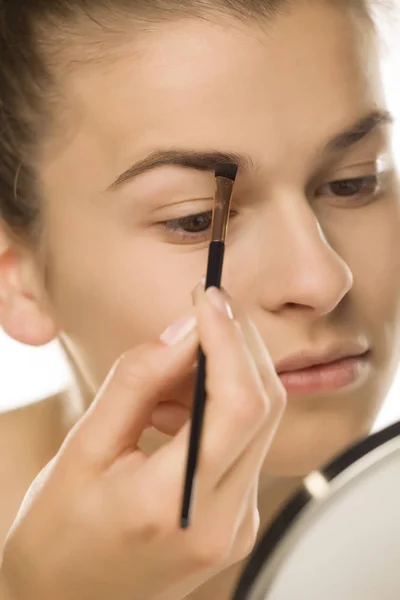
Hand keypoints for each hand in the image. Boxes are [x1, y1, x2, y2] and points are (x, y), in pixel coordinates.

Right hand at [0, 286, 285, 599]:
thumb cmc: (59, 533)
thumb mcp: (82, 448)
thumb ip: (136, 381)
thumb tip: (184, 327)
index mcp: (172, 504)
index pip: (237, 403)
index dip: (229, 338)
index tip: (208, 297)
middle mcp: (222, 520)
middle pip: (263, 405)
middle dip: (236, 345)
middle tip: (197, 316)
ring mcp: (237, 524)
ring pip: (260, 420)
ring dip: (226, 374)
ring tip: (168, 376)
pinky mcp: (239, 519)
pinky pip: (246, 442)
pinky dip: (220, 407)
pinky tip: (176, 408)